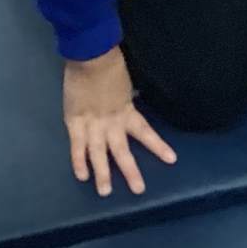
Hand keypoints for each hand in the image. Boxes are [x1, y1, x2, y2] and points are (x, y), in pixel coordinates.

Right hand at [62, 47, 177, 196]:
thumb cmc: (109, 63)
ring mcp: (93, 125)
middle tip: (138, 190)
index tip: (171, 160)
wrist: (90, 55)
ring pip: (99, 155)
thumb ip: (124, 98)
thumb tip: (130, 100)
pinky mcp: (75, 122)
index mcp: (126, 111)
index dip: (157, 146)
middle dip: (130, 171)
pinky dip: (78, 162)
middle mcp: (112, 123)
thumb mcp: (124, 84)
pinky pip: (77, 147)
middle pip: (122, 151)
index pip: (145, 133)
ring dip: (103, 174)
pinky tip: (82, 177)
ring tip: (106, 192)